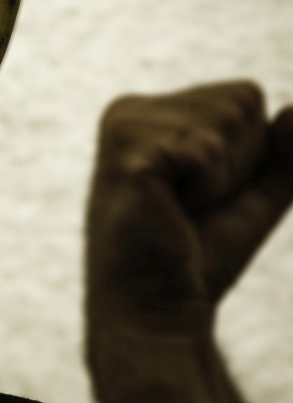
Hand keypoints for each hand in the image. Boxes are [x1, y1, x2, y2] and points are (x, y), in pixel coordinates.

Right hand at [86, 80, 292, 333]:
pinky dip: (207, 188)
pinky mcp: (127, 152)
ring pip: (229, 120)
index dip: (249, 153)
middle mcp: (131, 109)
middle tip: (191, 204)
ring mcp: (125, 125)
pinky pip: (208, 151)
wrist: (159, 307)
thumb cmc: (199, 255)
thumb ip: (284, 152)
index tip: (203, 193)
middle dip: (240, 160)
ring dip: (223, 176)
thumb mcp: (255, 194)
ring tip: (178, 206)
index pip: (244, 95)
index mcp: (152, 113)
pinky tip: (169, 208)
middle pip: (241, 99)